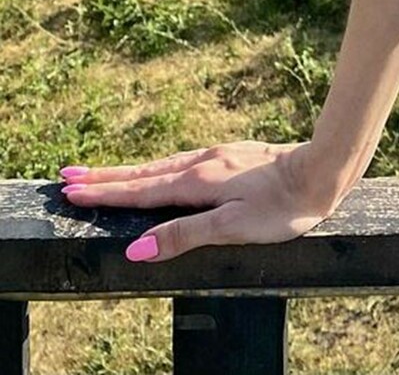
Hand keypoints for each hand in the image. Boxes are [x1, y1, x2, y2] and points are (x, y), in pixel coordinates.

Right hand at [58, 139, 341, 261]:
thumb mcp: (232, 228)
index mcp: (197, 182)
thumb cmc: (283, 206)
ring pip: (163, 165)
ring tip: (103, 174)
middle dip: (106, 177)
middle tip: (69, 176)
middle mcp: (202, 163)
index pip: (140, 192)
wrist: (324, 169)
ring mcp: (218, 156)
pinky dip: (158, 167)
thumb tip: (135, 248)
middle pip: (144, 173)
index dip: (105, 193)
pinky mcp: (232, 155)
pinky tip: (162, 170)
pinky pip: (182, 162)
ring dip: (129, 171)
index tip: (71, 190)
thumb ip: (183, 235)